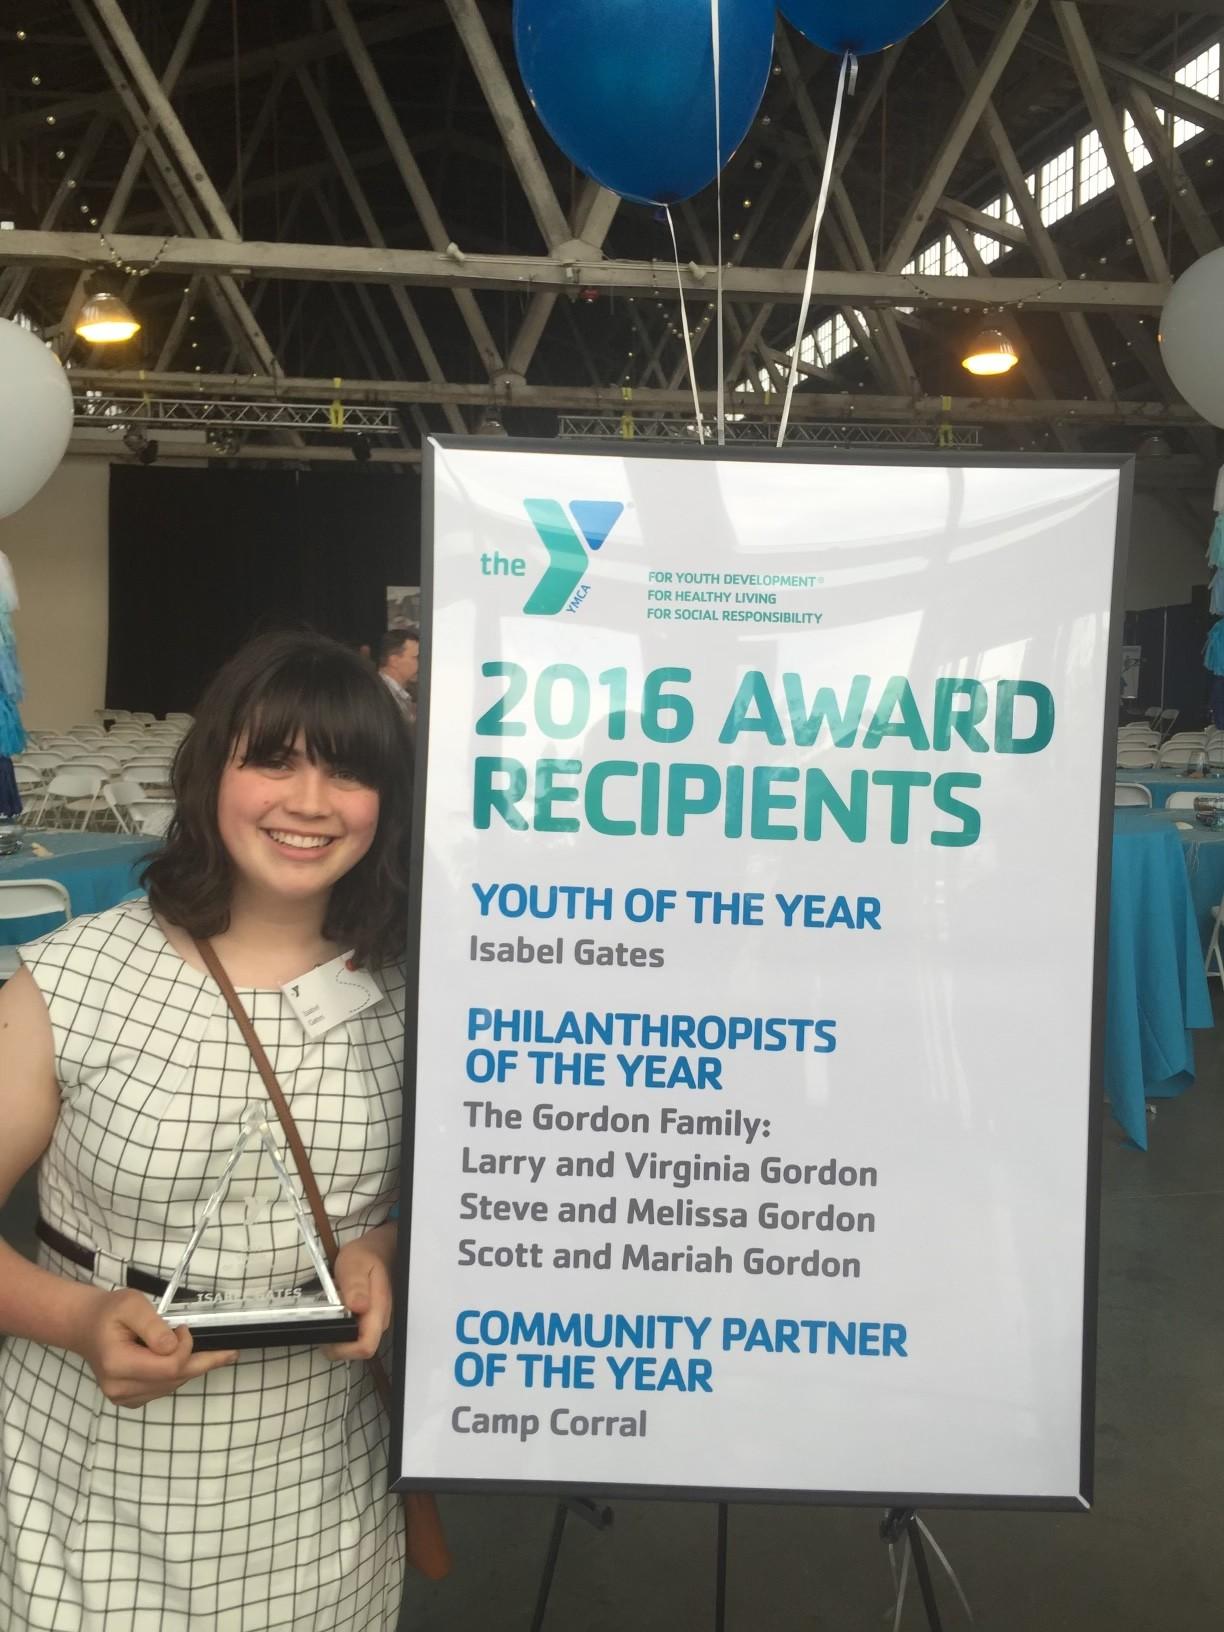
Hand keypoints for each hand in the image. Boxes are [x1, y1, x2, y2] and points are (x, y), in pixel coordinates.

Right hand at [69, 1288, 237, 1407]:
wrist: (86, 1326)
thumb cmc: (109, 1311)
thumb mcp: (131, 1304)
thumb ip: (153, 1325)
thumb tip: (173, 1345)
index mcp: (118, 1364)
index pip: (169, 1367)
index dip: (186, 1348)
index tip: (183, 1327)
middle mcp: (120, 1388)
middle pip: (174, 1379)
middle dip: (198, 1360)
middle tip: (226, 1350)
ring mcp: (123, 1397)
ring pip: (172, 1386)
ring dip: (188, 1367)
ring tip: (194, 1348)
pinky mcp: (129, 1399)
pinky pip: (163, 1389)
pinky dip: (177, 1374)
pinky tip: (182, 1360)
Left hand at [324, 1223, 394, 1360]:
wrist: (376, 1251)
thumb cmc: (365, 1257)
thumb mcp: (355, 1264)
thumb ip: (356, 1285)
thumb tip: (359, 1307)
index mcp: (378, 1309)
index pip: (366, 1346)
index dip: (344, 1349)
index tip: (327, 1337)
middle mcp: (379, 1321)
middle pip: (358, 1350)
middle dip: (336, 1344)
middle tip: (321, 1323)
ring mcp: (374, 1323)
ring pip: (355, 1344)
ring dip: (337, 1337)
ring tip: (326, 1316)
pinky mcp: (368, 1321)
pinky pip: (353, 1335)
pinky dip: (339, 1330)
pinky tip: (333, 1315)